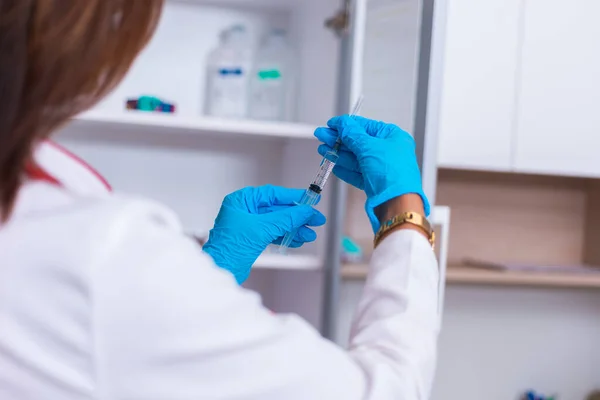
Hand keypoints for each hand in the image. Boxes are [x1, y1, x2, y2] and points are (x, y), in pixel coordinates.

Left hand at [203, 185, 325, 283]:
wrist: (221, 271)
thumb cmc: (231, 248)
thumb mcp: (262, 229)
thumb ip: (286, 219)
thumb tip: (305, 211)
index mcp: (242, 201)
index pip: (272, 194)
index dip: (293, 197)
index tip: (310, 199)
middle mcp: (244, 210)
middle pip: (277, 209)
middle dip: (297, 217)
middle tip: (315, 220)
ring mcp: (248, 225)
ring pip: (277, 223)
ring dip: (294, 229)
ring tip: (310, 234)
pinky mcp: (252, 239)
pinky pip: (273, 233)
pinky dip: (286, 236)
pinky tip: (298, 240)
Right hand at [315, 115, 429, 231]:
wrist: (397, 204)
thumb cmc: (393, 175)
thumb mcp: (369, 147)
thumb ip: (352, 134)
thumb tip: (342, 124)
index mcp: (393, 137)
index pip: (366, 126)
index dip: (347, 125)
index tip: (332, 124)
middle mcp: (388, 152)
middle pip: (359, 142)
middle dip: (338, 140)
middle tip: (323, 136)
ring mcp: (381, 168)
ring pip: (355, 158)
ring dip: (338, 153)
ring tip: (323, 149)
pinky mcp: (374, 183)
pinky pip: (356, 173)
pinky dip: (344, 168)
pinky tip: (333, 164)